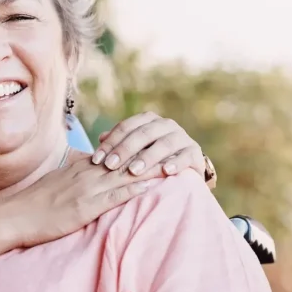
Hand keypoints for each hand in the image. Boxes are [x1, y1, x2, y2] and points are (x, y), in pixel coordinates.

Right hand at [0, 154, 164, 247]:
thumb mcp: (57, 183)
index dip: (137, 149)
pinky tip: (150, 184)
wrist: (15, 215)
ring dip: (149, 168)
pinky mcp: (85, 206)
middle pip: (124, 160)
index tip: (157, 143)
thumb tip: (90, 172)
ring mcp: (86, 189)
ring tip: (171, 163)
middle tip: (172, 147)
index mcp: (81, 168)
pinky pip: (114, 195)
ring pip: (123, 174)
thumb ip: (75, 176)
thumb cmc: (34, 203)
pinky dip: (133, 188)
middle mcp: (86, 174)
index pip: (114, 153)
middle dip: (149, 154)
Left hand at [90, 112, 207, 185]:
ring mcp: (182, 137)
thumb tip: (101, 138)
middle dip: (124, 150)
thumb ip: (119, 142)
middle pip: (143, 134)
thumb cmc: (151, 156)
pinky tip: (166, 171)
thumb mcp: (135, 148)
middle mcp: (166, 125)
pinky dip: (177, 163)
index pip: (126, 127)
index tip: (97, 159)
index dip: (110, 143)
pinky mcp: (195, 152)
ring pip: (164, 144)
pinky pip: (186, 156)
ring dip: (147, 157)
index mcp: (148, 120)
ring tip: (134, 171)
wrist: (184, 164)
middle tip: (110, 166)